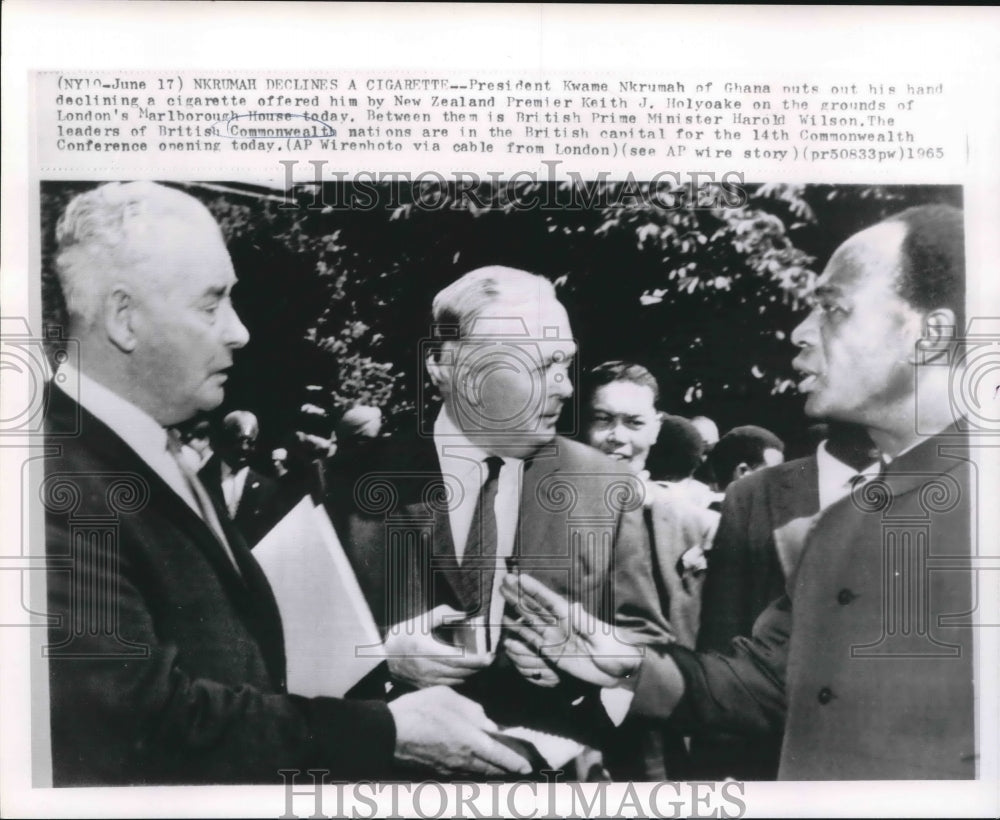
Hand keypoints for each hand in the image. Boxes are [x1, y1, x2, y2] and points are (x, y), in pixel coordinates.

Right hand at [384, 605, 492, 687]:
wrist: (381, 657)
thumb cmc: (401, 637)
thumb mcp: (419, 621)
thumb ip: (442, 614)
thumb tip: (462, 614)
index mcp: (428, 651)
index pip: (459, 659)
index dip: (477, 660)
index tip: (490, 657)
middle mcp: (429, 668)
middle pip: (461, 672)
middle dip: (478, 667)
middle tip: (490, 660)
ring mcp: (427, 680)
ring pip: (457, 681)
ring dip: (471, 674)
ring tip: (480, 665)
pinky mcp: (425, 687)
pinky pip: (448, 686)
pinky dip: (460, 680)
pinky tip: (464, 672)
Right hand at [388, 686, 532, 777]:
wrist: (387, 733)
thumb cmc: (418, 710)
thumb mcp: (448, 697)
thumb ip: (472, 710)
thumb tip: (488, 723)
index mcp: (470, 740)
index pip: (500, 756)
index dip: (515, 762)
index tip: (527, 767)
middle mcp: (463, 760)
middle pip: (491, 770)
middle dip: (506, 770)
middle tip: (517, 768)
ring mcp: (449, 769)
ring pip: (477, 774)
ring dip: (490, 772)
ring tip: (499, 767)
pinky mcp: (436, 772)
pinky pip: (461, 775)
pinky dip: (472, 772)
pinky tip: (473, 767)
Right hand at [500, 574, 641, 687]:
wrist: (620, 671)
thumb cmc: (616, 650)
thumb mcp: (603, 637)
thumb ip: (587, 624)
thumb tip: (574, 607)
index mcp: (572, 616)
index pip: (548, 599)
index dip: (533, 588)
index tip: (518, 577)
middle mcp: (560, 623)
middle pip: (535, 606)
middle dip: (519, 593)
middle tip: (502, 580)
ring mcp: (555, 637)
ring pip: (530, 620)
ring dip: (516, 610)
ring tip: (500, 598)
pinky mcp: (552, 653)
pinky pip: (532, 641)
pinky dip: (519, 634)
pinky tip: (508, 626)